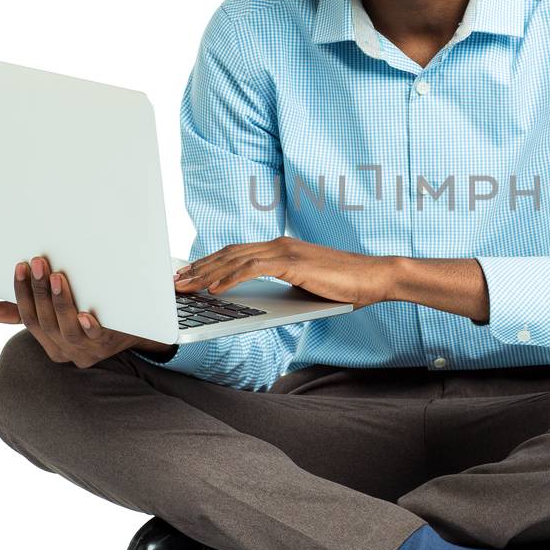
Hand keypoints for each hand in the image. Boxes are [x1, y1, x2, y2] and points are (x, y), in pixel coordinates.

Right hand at [0, 255, 174, 366]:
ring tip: (57, 276)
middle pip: (45, 321)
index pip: (27, 317)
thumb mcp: (54, 316)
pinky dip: (90, 326)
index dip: (22, 292)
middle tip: (38, 262)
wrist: (135, 333)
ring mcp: (87, 350)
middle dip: (38, 291)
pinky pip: (97, 338)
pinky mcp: (109, 345)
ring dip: (60, 302)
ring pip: (67, 329)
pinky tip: (86, 313)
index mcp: (47, 342)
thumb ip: (20, 313)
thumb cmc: (86, 320)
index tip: (21, 266)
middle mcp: (64, 350)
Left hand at [173, 236, 397, 307]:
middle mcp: (279, 245)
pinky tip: (214, 290)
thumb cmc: (344, 288)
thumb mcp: (304, 289)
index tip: (189, 275)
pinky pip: (252, 269)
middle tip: (175, 281)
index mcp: (281, 249)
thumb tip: (254, 304)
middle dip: (199, 268)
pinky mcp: (292, 263)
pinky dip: (230, 278)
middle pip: (228, 254)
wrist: (374, 277)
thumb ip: (280, 290)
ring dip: (206, 274)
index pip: (236, 254)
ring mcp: (285, 252)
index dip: (209, 263)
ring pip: (234, 260)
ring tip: (185, 287)